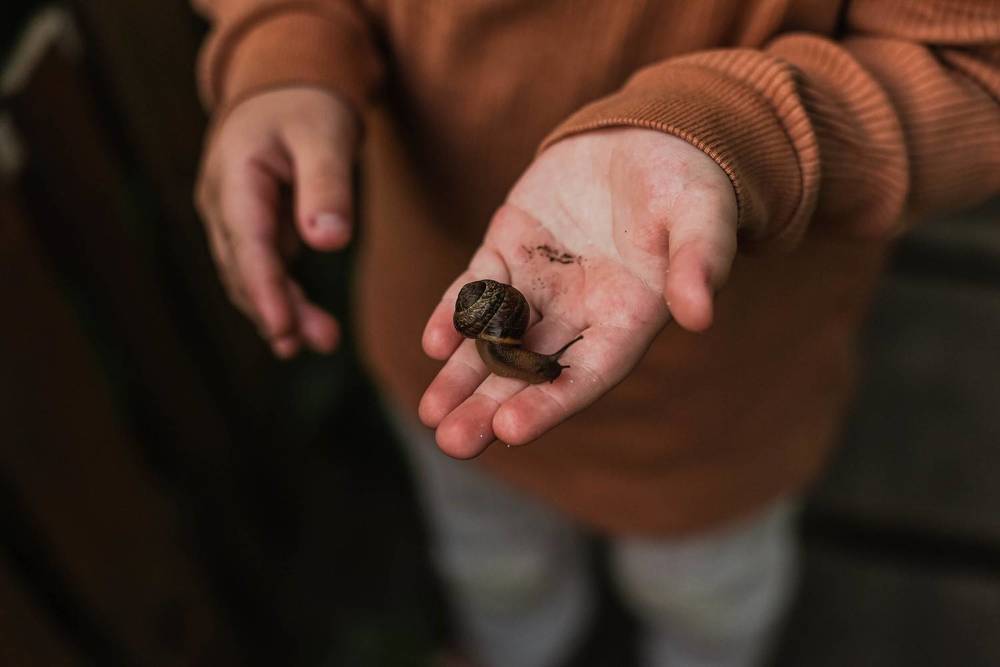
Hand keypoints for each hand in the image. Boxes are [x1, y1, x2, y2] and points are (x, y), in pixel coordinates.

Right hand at [195, 87, 357, 357]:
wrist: (284, 84)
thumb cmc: (307, 105)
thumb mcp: (325, 135)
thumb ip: (327, 186)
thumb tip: (329, 242)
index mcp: (235, 177)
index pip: (248, 245)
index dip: (265, 291)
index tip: (284, 328)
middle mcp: (222, 202)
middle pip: (244, 268)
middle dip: (277, 310)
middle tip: (319, 341)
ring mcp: (231, 216)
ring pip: (249, 275)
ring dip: (280, 309)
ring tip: (323, 339)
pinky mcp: (249, 226)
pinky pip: (261, 268)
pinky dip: (281, 294)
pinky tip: (305, 322)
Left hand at [419, 128, 737, 457]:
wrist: (649, 137)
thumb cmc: (687, 183)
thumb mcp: (703, 219)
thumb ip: (699, 263)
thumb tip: (698, 315)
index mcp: (627, 320)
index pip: (586, 373)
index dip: (549, 403)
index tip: (510, 429)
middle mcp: (579, 314)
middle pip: (531, 371)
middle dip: (490, 407)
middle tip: (453, 443)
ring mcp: (540, 285)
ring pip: (495, 339)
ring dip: (462, 375)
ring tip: (430, 414)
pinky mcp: (510, 249)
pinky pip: (478, 287)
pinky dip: (455, 313)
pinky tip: (433, 342)